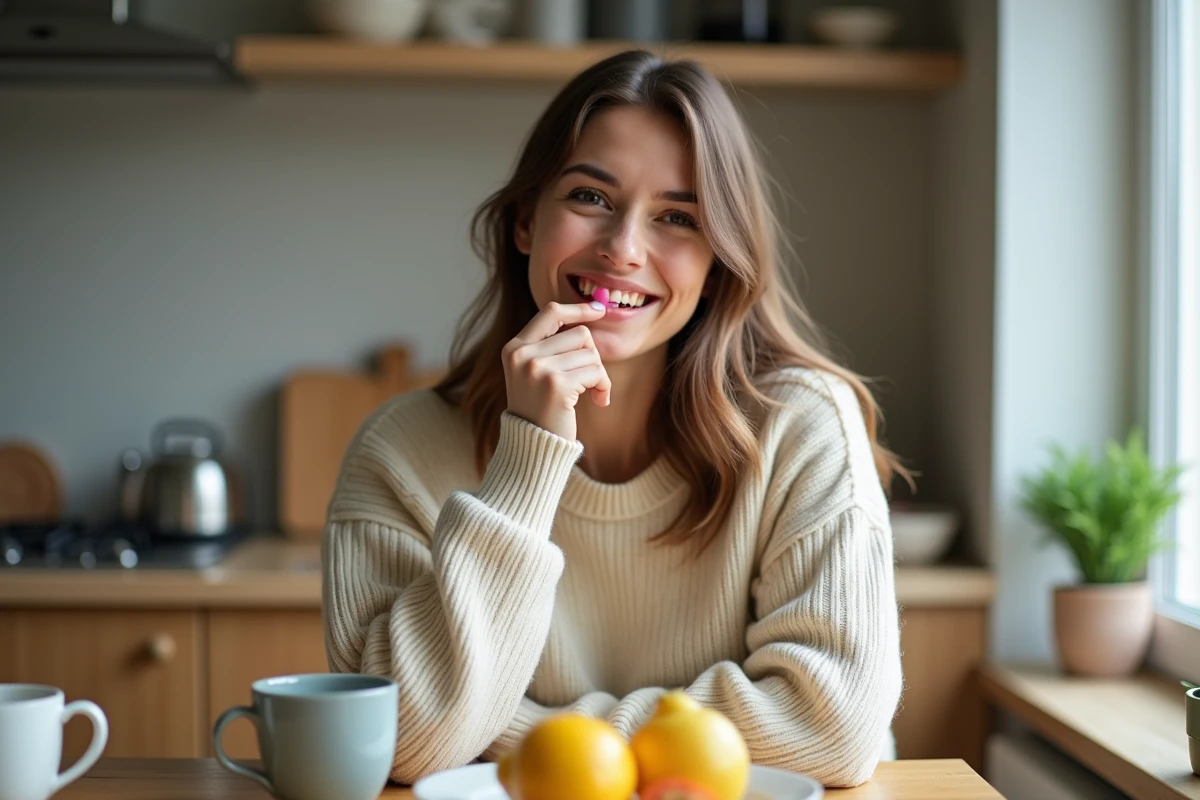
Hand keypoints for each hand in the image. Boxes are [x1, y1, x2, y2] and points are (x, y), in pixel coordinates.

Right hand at [502, 301, 611, 441]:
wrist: (533, 448)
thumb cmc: (540, 411)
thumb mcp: (534, 373)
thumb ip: (551, 346)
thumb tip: (590, 314)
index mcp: (514, 348)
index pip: (550, 312)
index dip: (577, 309)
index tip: (599, 310)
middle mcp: (522, 355)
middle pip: (580, 334)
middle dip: (592, 356)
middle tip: (590, 380)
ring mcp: (537, 369)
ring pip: (590, 353)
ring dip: (599, 374)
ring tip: (591, 394)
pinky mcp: (556, 385)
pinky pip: (596, 372)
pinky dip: (603, 387)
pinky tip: (598, 401)